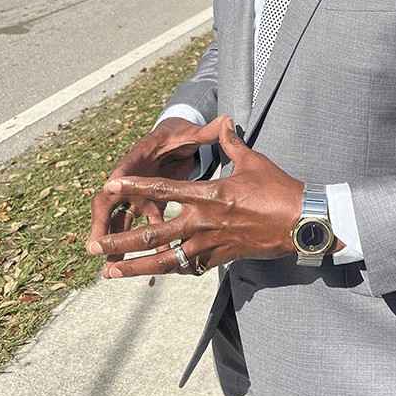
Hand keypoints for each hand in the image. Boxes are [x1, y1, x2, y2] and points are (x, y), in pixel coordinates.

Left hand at [86, 119, 304, 277]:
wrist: (301, 222)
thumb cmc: (278, 188)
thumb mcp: (252, 161)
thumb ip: (231, 143)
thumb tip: (224, 122)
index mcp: (209, 195)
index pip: (163, 191)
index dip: (134, 187)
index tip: (110, 186)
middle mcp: (204, 222)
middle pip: (154, 234)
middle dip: (121, 240)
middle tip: (95, 246)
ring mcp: (211, 244)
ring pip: (166, 259)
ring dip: (136, 267)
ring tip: (110, 273)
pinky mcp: (221, 259)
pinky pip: (190, 267)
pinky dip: (171, 269)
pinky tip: (154, 273)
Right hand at [87, 114, 230, 269]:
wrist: (172, 138)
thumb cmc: (180, 136)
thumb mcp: (191, 133)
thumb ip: (207, 132)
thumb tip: (227, 119)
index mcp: (140, 157)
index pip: (124, 168)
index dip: (119, 181)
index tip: (110, 190)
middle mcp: (132, 178)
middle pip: (110, 201)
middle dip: (102, 223)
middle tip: (95, 245)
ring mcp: (135, 194)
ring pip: (119, 220)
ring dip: (114, 241)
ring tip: (109, 267)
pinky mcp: (144, 205)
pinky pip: (133, 227)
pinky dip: (131, 246)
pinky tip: (131, 267)